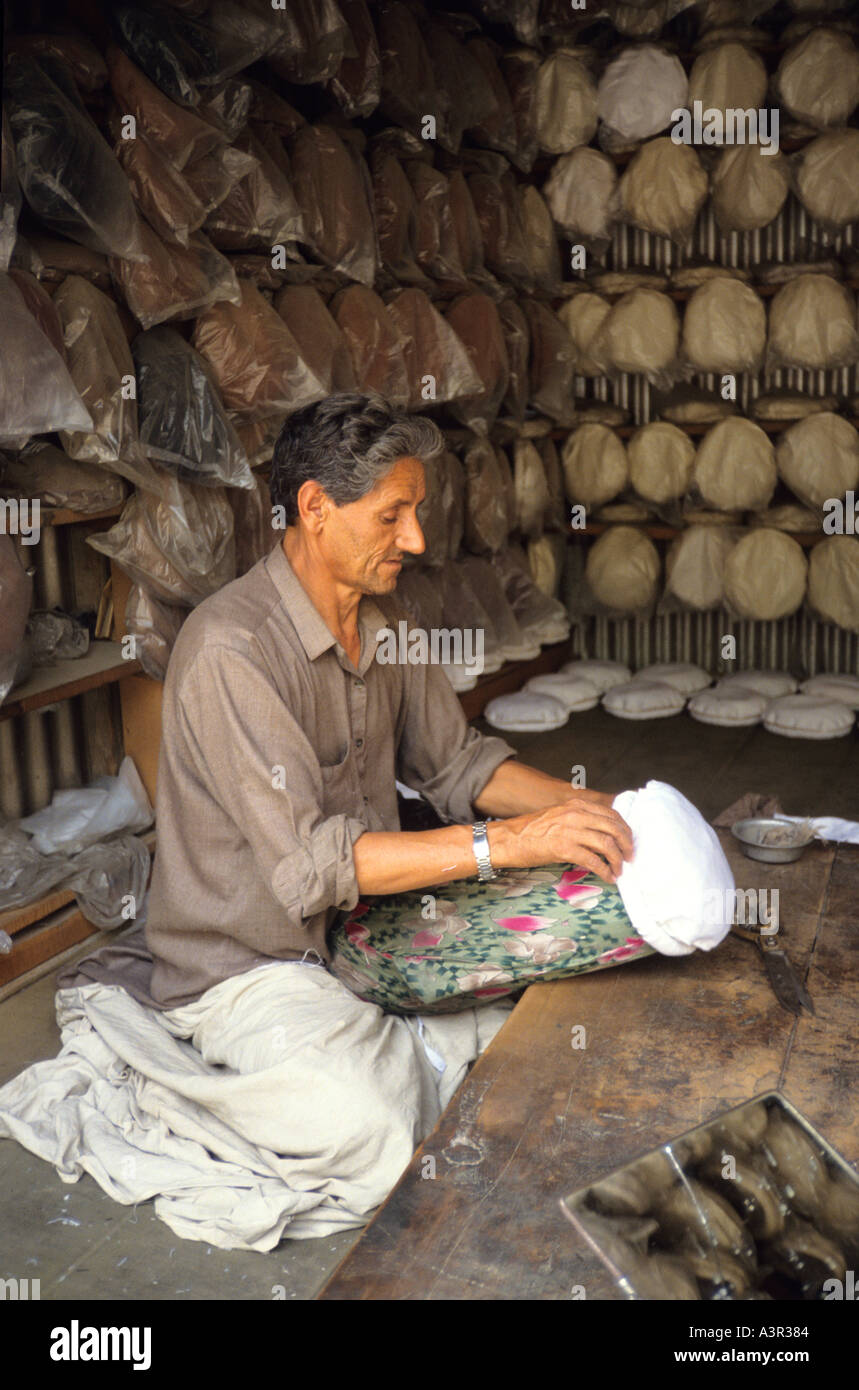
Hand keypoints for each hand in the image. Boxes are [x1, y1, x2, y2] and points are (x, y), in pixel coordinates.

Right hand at [490, 796, 634, 883]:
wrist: (508, 839)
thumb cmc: (531, 831)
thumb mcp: (559, 817)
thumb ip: (579, 820)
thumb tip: (601, 836)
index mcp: (576, 805)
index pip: (611, 814)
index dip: (624, 829)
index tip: (628, 842)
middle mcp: (576, 814)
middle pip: (614, 828)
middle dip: (626, 845)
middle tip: (629, 858)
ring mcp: (570, 830)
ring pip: (607, 844)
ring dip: (617, 860)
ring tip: (619, 870)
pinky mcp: (564, 848)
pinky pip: (593, 860)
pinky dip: (604, 870)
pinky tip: (607, 877)